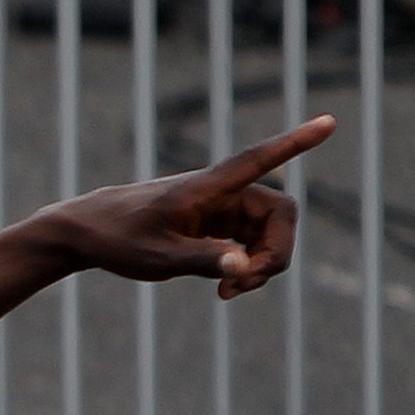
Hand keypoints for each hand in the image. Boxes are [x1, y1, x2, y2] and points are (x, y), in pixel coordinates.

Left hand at [42, 114, 335, 300]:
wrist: (86, 233)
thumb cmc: (117, 238)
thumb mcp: (158, 258)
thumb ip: (202, 261)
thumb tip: (243, 268)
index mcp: (208, 188)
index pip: (259, 159)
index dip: (295, 143)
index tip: (328, 123)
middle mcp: (221, 193)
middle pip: (279, 216)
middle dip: (274, 253)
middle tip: (243, 286)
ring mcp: (220, 209)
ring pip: (267, 235)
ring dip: (259, 266)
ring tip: (228, 291)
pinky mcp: (215, 226)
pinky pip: (249, 245)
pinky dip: (245, 267)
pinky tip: (225, 287)